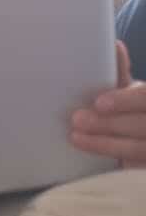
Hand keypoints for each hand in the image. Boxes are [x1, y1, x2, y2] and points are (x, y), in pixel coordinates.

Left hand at [70, 41, 145, 167]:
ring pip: (140, 149)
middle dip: (109, 123)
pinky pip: (134, 170)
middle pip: (143, 125)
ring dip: (106, 144)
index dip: (126, 100)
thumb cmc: (136, 112)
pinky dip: (116, 166)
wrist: (143, 138)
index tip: (99, 102)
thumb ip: (121, 74)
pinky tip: (96, 162)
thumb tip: (113, 45)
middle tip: (77, 119)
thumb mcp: (134, 93)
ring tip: (76, 137)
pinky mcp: (145, 169)